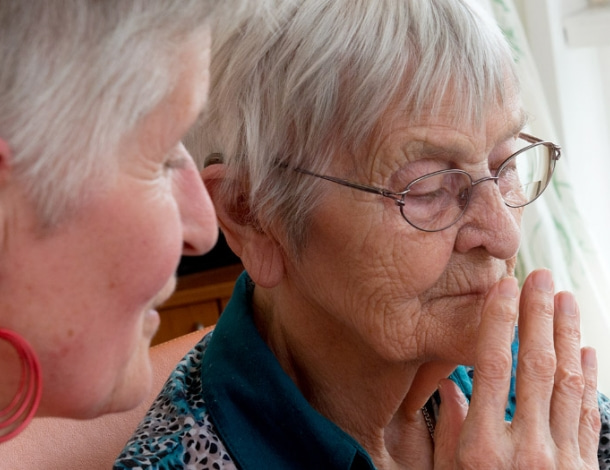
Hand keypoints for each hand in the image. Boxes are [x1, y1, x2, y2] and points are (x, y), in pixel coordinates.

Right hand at [434, 269, 600, 468]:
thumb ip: (449, 431)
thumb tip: (453, 386)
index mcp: (482, 449)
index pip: (492, 368)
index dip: (499, 323)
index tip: (504, 287)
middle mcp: (524, 450)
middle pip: (535, 367)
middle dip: (538, 316)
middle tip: (540, 276)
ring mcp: (560, 460)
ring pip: (568, 383)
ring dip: (569, 335)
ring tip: (566, 299)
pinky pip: (589, 414)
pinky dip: (590, 378)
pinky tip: (588, 349)